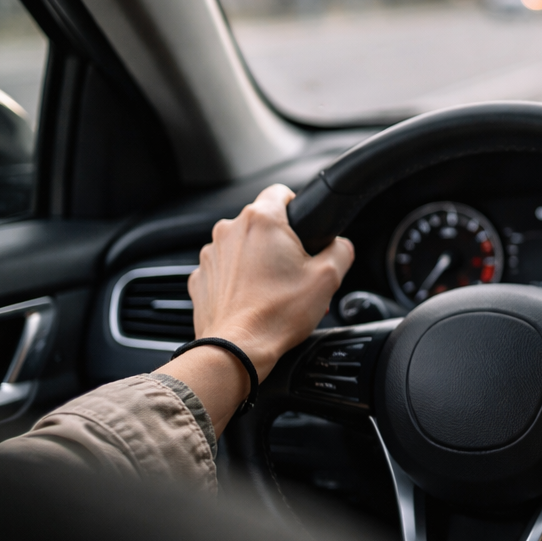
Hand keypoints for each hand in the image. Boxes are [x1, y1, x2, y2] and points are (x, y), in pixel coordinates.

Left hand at [163, 185, 353, 434]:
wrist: (237, 349)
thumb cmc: (277, 314)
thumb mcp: (329, 278)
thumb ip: (342, 249)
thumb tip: (341, 244)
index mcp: (262, 220)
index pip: (282, 191)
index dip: (298, 207)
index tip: (305, 227)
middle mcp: (230, 230)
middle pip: (263, 223)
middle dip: (281, 242)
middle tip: (297, 271)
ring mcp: (211, 254)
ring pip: (243, 247)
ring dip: (258, 261)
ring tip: (275, 291)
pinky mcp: (200, 278)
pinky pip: (225, 270)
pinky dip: (239, 281)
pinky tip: (254, 301)